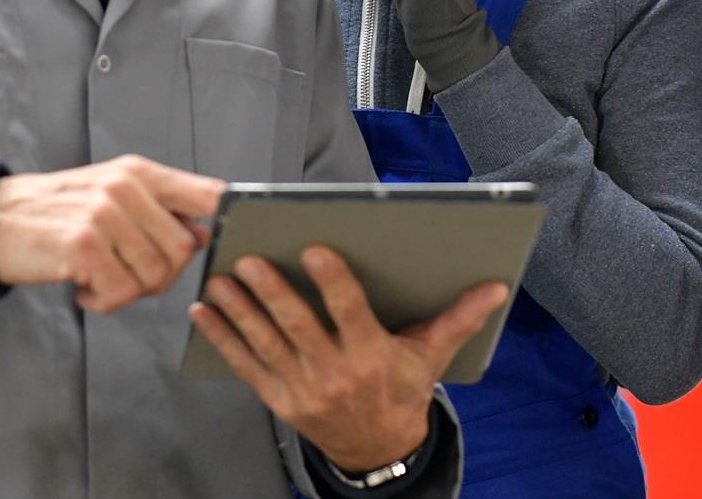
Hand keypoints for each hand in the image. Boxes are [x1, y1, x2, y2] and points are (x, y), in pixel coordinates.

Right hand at [0, 155, 222, 314]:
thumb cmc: (55, 211)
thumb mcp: (110, 191)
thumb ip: (159, 207)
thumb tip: (205, 234)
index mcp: (140, 172)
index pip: (208, 195)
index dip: (226, 223)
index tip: (223, 244)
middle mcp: (127, 187)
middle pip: (184, 250)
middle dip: (161, 275)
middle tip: (126, 274)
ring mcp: (105, 214)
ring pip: (155, 276)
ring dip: (128, 291)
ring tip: (98, 277)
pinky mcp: (83, 245)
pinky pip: (122, 293)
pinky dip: (104, 302)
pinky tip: (82, 287)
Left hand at [188, 244, 508, 473]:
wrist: (380, 450)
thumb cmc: (404, 391)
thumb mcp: (434, 356)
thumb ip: (460, 318)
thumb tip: (496, 287)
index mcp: (373, 355)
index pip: (350, 313)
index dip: (332, 282)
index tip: (313, 251)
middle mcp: (336, 372)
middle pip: (299, 327)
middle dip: (272, 292)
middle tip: (250, 260)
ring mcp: (303, 388)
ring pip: (266, 343)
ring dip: (240, 311)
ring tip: (220, 279)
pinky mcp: (280, 399)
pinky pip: (246, 366)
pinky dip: (224, 339)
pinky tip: (205, 312)